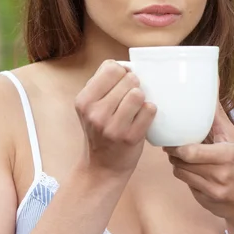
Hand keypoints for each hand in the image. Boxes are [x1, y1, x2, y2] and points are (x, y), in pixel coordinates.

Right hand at [74, 60, 156, 176]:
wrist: (103, 167)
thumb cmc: (102, 131)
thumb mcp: (92, 107)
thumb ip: (104, 84)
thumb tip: (129, 66)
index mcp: (84, 100)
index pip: (111, 67)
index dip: (122, 72)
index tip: (122, 83)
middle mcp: (95, 112)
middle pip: (128, 79)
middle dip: (133, 85)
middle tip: (129, 100)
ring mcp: (112, 126)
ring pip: (138, 93)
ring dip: (142, 99)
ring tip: (135, 109)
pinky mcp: (130, 136)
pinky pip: (149, 110)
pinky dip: (149, 112)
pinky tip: (141, 119)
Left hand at [164, 102, 233, 220]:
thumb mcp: (233, 137)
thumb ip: (218, 113)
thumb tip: (212, 80)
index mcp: (228, 154)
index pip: (191, 152)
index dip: (177, 147)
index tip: (173, 138)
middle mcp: (221, 173)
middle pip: (182, 161)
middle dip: (174, 153)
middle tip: (172, 145)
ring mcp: (214, 188)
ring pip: (180, 172)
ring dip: (177, 164)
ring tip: (182, 156)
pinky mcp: (207, 200)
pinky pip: (186, 184)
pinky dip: (186, 176)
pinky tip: (194, 172)